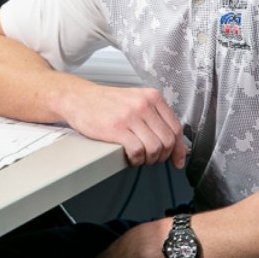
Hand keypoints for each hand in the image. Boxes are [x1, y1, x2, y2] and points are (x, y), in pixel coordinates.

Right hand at [63, 85, 185, 167]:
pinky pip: (137, 151)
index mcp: (152, 97)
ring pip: (155, 148)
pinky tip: (130, 158)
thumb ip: (155, 117)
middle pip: (168, 141)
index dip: (179, 149)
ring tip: (140, 158)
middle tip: (152, 159)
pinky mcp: (116, 128)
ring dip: (149, 160)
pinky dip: (136, 160)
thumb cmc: (105, 102)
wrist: (78, 98)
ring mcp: (130, 116)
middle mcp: (143, 105)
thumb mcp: (135, 100)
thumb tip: (175, 142)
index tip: (178, 160)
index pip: (176, 128)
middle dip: (162, 156)